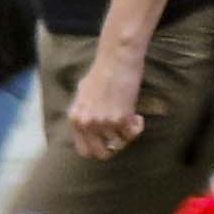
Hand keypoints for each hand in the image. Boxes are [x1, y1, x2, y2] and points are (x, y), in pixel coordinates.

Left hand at [66, 34, 147, 160]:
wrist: (117, 59)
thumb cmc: (102, 72)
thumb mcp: (83, 94)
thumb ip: (84, 112)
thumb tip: (89, 125)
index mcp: (75, 118)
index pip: (84, 150)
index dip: (99, 148)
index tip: (109, 141)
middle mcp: (86, 123)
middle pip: (101, 153)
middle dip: (115, 147)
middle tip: (122, 135)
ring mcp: (102, 122)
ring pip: (120, 144)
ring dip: (128, 135)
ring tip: (131, 121)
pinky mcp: (120, 118)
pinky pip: (133, 134)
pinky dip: (138, 127)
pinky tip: (138, 116)